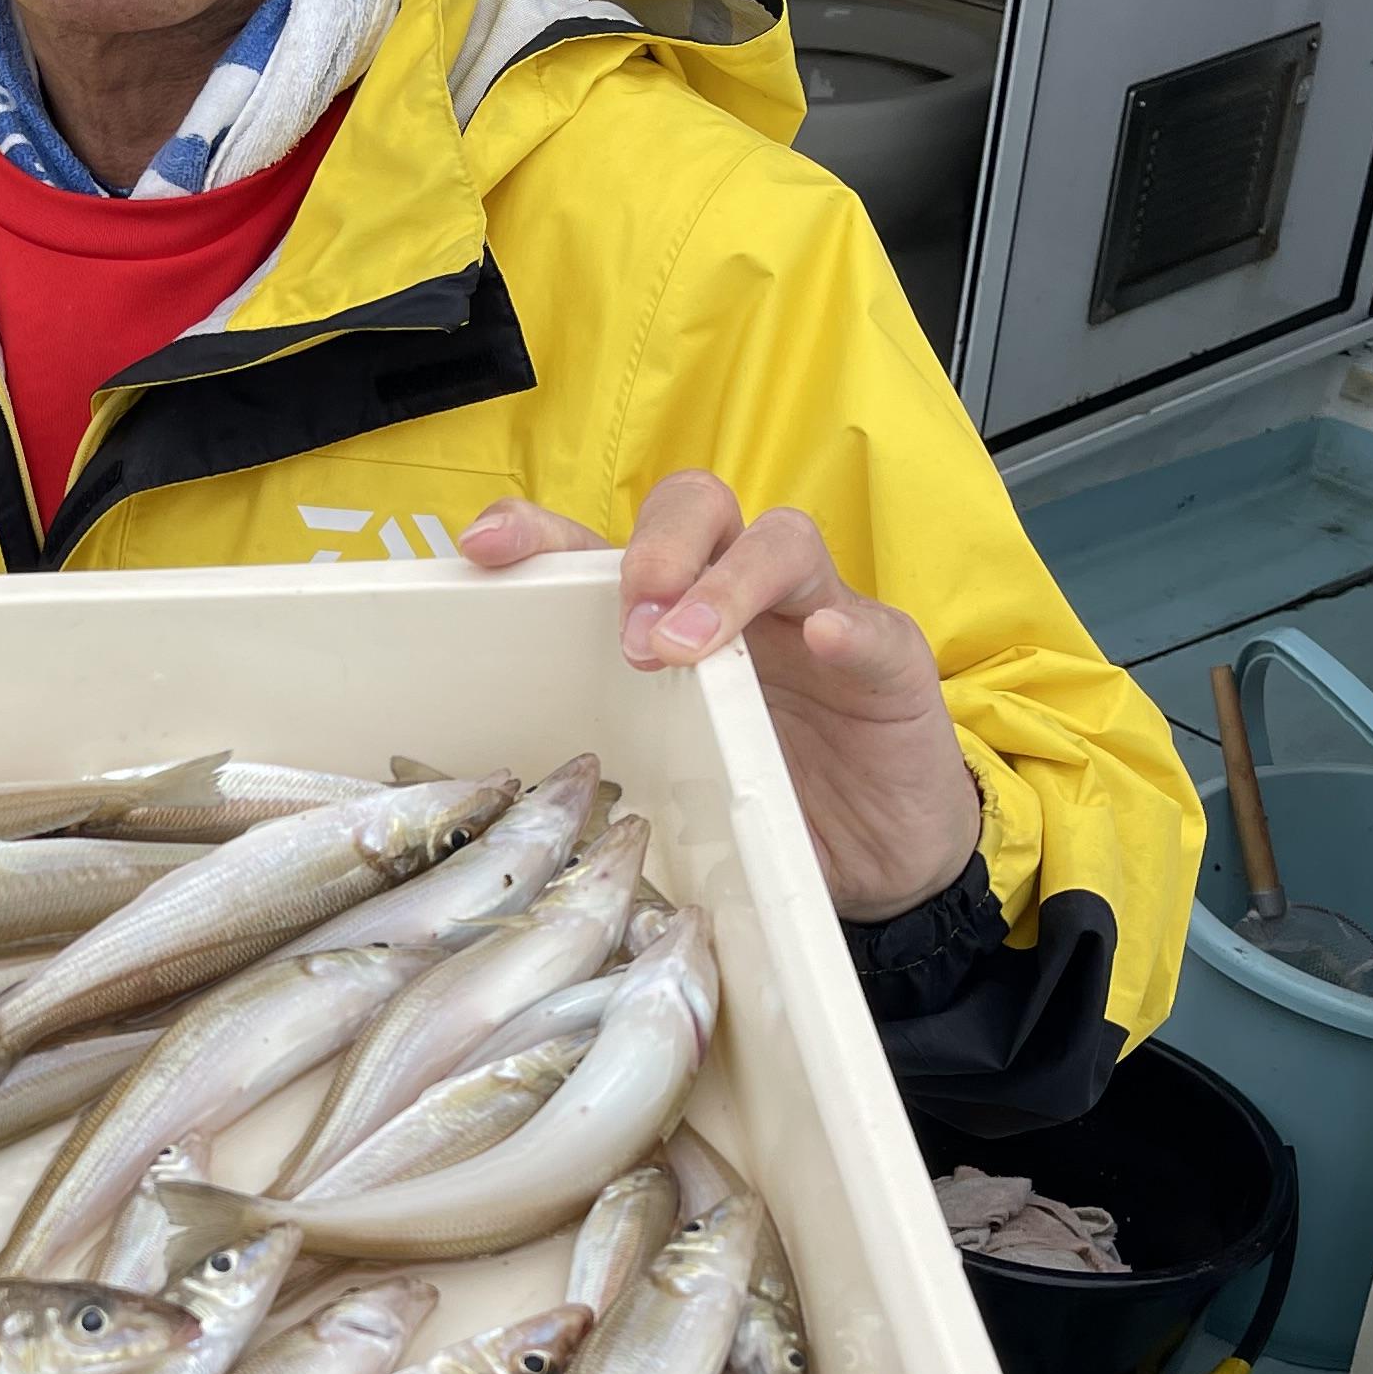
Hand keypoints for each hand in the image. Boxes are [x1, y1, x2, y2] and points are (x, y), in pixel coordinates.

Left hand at [462, 473, 984, 920]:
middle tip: (631, 625)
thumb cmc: (760, 804)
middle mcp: (742, 599)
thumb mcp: (669, 783)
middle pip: (697, 509)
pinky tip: (822, 641)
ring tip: (688, 645)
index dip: (542, 530)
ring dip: (727, 583)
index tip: (483, 547)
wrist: (876, 864)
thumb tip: (503, 792)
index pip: (606, 544)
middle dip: (653, 548)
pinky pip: (869, 627)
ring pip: (781, 544)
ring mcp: (819, 620)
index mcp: (673, 617)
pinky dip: (843, 629)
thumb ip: (611, 760)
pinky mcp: (889, 664)